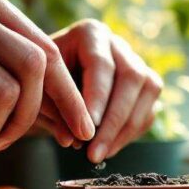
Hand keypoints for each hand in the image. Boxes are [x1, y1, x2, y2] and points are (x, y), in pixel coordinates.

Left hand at [49, 20, 162, 163]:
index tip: (87, 129)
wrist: (51, 82)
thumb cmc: (42, 81)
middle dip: (114, 120)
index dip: (97, 98)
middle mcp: (118, 44)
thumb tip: (73, 139)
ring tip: (99, 155)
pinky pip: (149, 109)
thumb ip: (53, 110)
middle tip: (93, 152)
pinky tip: (107, 149)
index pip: (100, 64)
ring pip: (148, 91)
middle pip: (131, 77)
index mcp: (90, 33)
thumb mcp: (39, 91)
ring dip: (125, 129)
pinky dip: (131, 133)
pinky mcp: (145, 87)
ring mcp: (136, 64)